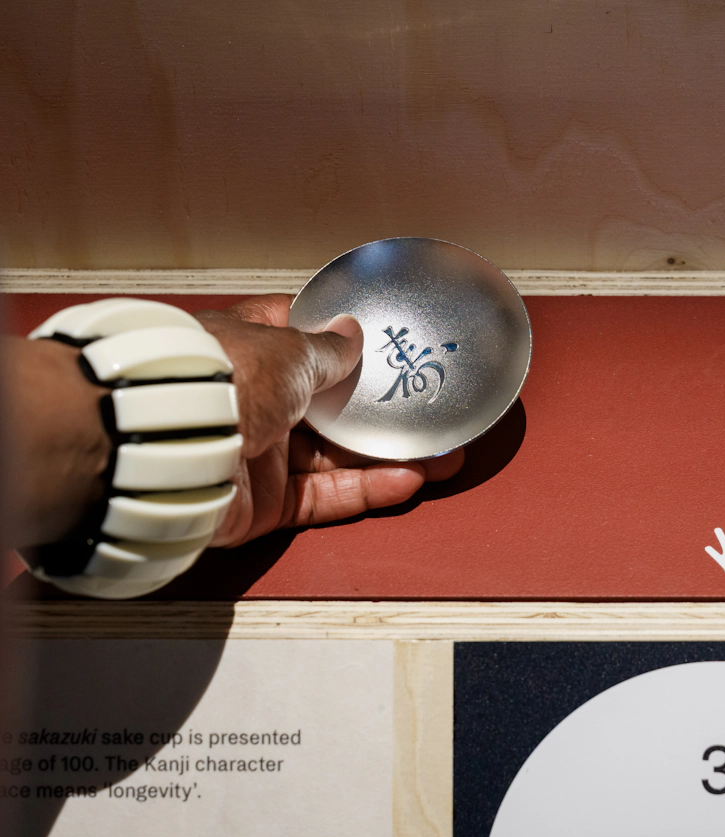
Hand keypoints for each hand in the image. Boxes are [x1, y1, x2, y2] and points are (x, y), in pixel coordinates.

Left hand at [195, 294, 462, 546]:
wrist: (173, 444)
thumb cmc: (223, 378)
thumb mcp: (289, 350)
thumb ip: (328, 348)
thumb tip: (352, 333)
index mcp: (247, 350)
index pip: (297, 337)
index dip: (339, 338)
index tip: (382, 343)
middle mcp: (251, 401)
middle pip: (327, 407)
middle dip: (378, 413)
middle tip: (424, 413)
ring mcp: (257, 453)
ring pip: (333, 456)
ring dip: (386, 457)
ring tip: (438, 458)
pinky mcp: (264, 502)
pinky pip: (323, 496)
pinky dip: (365, 490)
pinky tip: (407, 480)